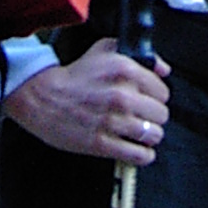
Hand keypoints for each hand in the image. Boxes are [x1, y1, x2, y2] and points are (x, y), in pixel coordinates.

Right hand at [2, 38, 171, 163]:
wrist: (43, 97)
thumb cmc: (75, 76)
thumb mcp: (106, 51)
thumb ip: (140, 56)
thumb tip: (164, 69)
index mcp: (125, 71)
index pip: (163, 92)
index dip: (156, 96)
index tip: (148, 99)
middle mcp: (122, 96)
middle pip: (161, 115)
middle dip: (153, 116)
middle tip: (142, 116)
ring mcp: (113, 121)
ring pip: (153, 135)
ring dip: (148, 136)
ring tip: (139, 132)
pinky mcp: (103, 144)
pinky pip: (139, 155)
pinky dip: (143, 155)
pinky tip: (137, 149)